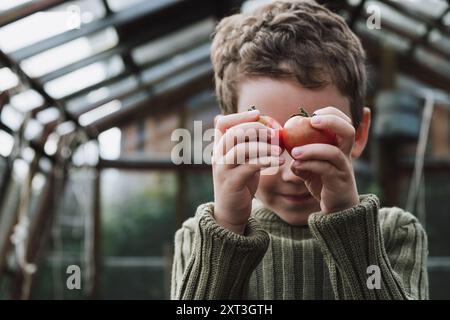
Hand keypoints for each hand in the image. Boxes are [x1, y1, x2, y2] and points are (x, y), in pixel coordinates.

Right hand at [212, 109, 283, 233]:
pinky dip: (266, 160)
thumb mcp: (244, 161)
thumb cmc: (241, 183)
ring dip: (264, 146)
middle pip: (233, 132)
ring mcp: (223, 169)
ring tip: (280, 150)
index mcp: (220, 148)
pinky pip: (249, 166)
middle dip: (256, 129)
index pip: (222, 123)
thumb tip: (268, 127)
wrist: (230, 212)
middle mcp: (218, 156)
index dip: (240, 115)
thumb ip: (250, 145)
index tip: (258, 113)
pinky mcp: (232, 182)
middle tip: (275, 134)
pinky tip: (279, 161)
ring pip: (241, 149)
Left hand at [290, 106, 358, 213]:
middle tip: (312, 120)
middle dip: (331, 122)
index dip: (331, 114)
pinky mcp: (338, 182)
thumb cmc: (323, 183)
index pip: (344, 122)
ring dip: (312, 149)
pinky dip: (310, 165)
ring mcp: (344, 169)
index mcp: (341, 147)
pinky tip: (296, 165)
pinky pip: (325, 170)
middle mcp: (346, 155)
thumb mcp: (311, 166)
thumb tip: (285, 146)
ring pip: (334, 153)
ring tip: (294, 151)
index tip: (313, 114)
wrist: (337, 210)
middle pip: (348, 131)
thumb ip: (301, 156)